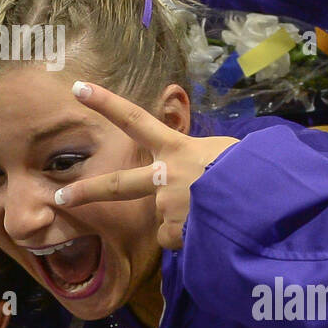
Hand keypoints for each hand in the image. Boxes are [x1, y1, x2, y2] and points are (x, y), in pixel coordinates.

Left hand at [52, 82, 238, 249]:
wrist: (265, 199)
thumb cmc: (253, 170)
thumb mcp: (227, 151)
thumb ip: (201, 162)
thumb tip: (199, 180)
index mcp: (177, 148)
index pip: (135, 120)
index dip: (106, 103)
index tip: (78, 88)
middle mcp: (165, 175)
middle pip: (116, 184)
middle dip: (85, 192)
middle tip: (62, 197)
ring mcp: (168, 205)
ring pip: (165, 219)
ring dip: (185, 220)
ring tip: (216, 215)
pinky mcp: (176, 231)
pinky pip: (177, 239)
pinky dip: (191, 239)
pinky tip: (211, 230)